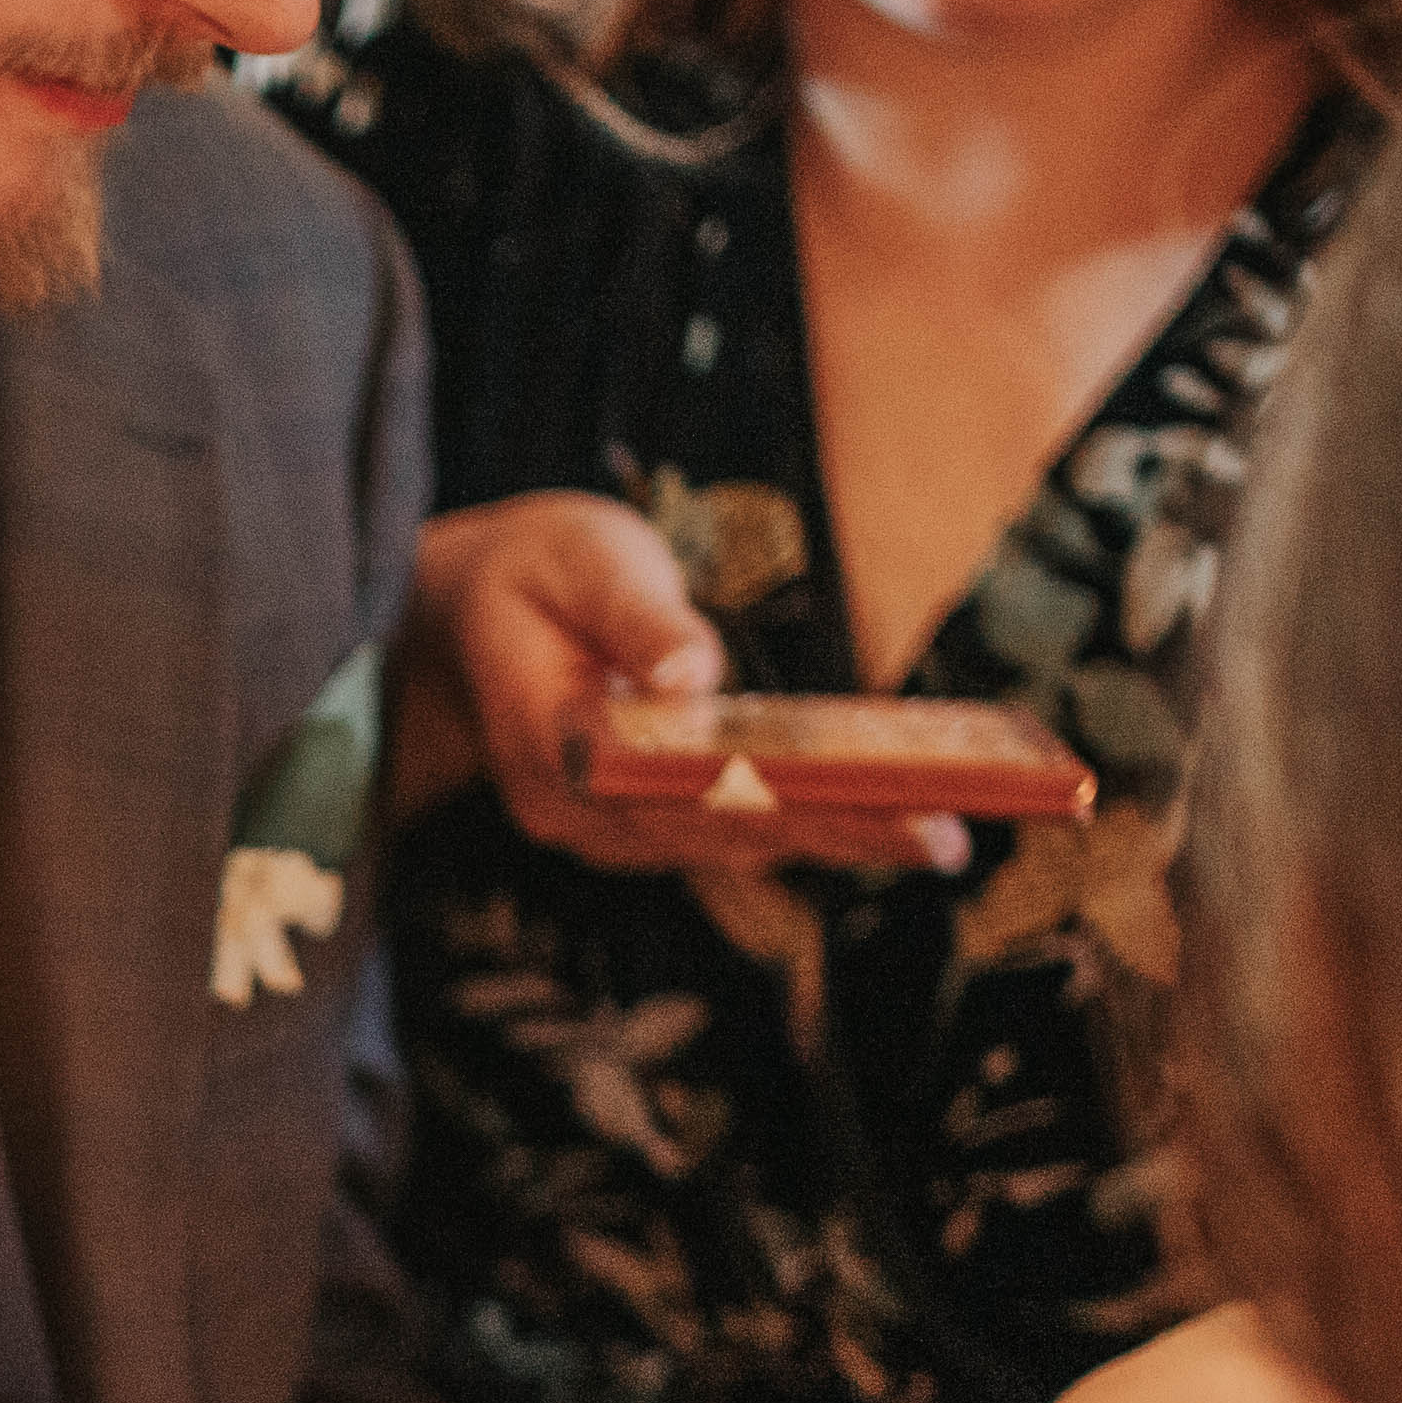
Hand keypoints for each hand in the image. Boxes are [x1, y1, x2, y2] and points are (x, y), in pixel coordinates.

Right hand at [406, 493, 968, 880]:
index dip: (777, 799)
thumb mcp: (576, 558)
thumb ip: (634, 615)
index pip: (679, 785)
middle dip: (839, 834)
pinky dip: (802, 826)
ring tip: (937, 836)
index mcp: (551, 745)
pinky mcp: (634, 824)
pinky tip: (880, 820)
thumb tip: (695, 676)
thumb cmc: (529, 571)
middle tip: (945, 839)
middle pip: (720, 832)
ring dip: (834, 841)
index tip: (862, 801)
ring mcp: (602, 830)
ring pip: (729, 845)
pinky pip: (723, 833)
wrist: (456, 618)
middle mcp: (575, 812)